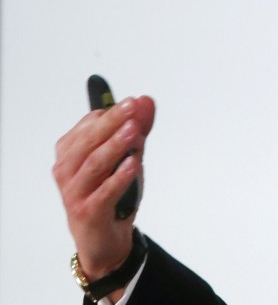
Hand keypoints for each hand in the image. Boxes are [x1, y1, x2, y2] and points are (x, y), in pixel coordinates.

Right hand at [53, 96, 155, 279]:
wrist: (104, 240)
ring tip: (134, 131)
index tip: (133, 103)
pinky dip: (118, 177)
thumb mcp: (127, 158)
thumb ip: (137, 130)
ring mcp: (75, 193)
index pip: (88, 126)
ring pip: (94, 164)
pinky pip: (103, 192)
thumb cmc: (111, 195)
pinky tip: (133, 164)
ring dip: (115, 145)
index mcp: (70, 153)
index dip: (111, 113)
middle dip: (111, 122)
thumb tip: (146, 101)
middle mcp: (67, 171)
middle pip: (88, 141)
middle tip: (132, 107)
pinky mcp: (87, 213)